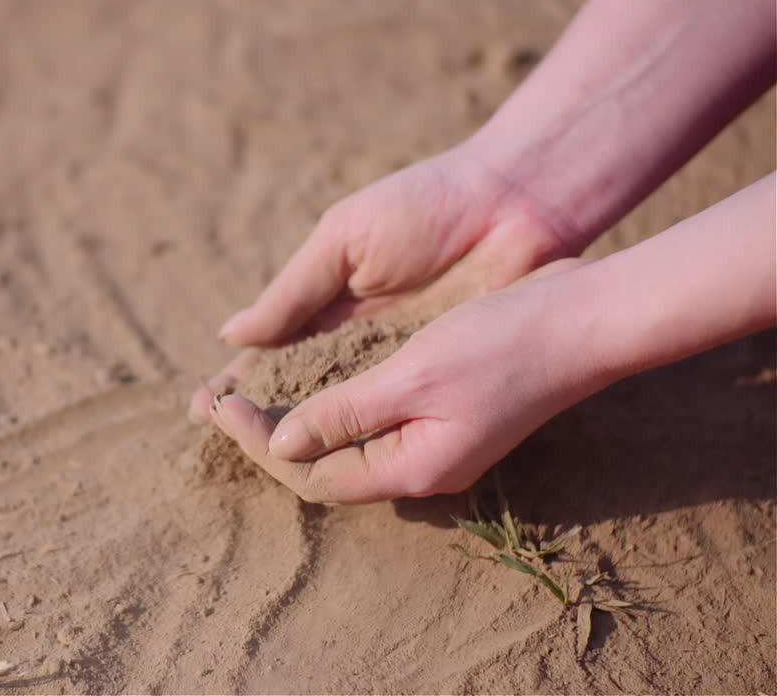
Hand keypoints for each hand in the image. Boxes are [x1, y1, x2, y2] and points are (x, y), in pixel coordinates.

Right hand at [188, 143, 574, 423]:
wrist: (513, 204)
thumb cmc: (424, 207)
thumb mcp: (345, 241)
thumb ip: (293, 292)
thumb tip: (231, 336)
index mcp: (325, 302)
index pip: (269, 352)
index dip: (236, 381)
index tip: (202, 408)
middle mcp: (355, 339)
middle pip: (297, 390)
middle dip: (259, 416)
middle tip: (223, 440)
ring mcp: (396, 362)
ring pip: (339, 412)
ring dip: (303, 436)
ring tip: (262, 459)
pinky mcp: (436, 377)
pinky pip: (391, 415)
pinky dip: (360, 437)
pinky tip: (330, 458)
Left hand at [208, 261, 595, 503]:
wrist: (586, 320)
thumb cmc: (503, 342)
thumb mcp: (412, 375)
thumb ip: (345, 412)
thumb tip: (282, 444)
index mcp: (412, 467)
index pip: (311, 474)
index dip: (257, 443)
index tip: (218, 404)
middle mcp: (419, 466)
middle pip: (321, 466)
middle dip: (262, 436)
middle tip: (208, 403)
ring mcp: (431, 443)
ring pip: (340, 443)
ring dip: (287, 420)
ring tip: (237, 396)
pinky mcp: (439, 415)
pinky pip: (364, 422)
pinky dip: (323, 404)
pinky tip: (296, 383)